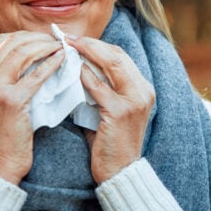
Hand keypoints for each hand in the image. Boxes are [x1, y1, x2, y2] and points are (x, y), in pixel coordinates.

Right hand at [0, 31, 63, 184]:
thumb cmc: (2, 132)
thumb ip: (5, 76)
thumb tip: (31, 52)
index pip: (1, 42)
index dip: (24, 35)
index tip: (42, 38)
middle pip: (13, 43)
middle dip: (37, 38)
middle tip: (56, 40)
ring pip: (23, 53)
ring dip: (45, 46)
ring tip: (61, 47)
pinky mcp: (12, 101)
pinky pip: (36, 75)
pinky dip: (51, 63)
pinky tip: (62, 60)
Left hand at [67, 36, 154, 183]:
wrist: (119, 173)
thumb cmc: (110, 143)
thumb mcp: (109, 111)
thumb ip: (99, 90)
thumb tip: (76, 68)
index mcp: (143, 89)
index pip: (120, 57)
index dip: (98, 46)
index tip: (77, 40)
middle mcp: (143, 91)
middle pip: (117, 55)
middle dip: (91, 43)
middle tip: (68, 37)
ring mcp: (134, 101)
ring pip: (111, 64)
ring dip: (87, 52)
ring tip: (67, 46)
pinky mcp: (121, 112)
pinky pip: (99, 87)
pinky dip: (84, 75)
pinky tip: (72, 69)